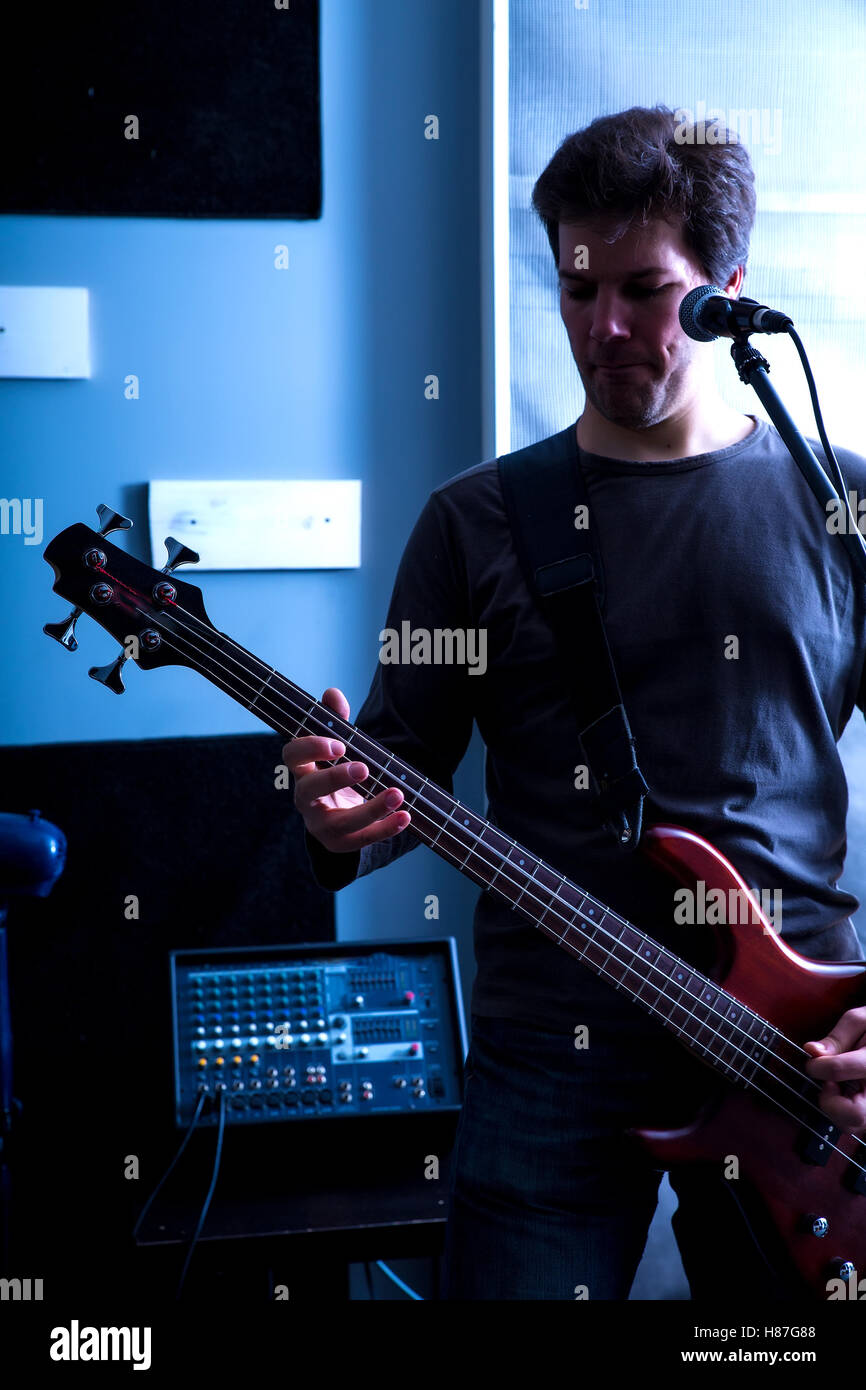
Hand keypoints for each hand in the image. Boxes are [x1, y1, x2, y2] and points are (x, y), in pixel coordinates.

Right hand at [281, 686, 410, 852]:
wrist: (338, 812)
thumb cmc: (337, 771)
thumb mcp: (338, 746)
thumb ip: (336, 719)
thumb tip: (332, 693)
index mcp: (302, 770)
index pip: (291, 756)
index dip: (310, 749)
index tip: (338, 744)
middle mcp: (305, 798)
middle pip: (309, 790)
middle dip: (335, 778)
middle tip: (364, 768)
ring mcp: (320, 824)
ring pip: (340, 822)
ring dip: (371, 809)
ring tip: (397, 794)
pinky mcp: (339, 843)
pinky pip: (361, 840)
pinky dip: (385, 829)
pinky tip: (405, 816)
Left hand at [803, 1006, 865, 1133]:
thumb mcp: (862, 1020)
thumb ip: (838, 1037)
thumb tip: (812, 1050)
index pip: (837, 1070)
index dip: (816, 1065)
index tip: (813, 1062)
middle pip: (854, 1115)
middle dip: (830, 1101)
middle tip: (829, 1083)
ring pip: (855, 1125)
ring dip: (838, 1109)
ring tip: (839, 1087)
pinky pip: (858, 1124)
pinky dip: (846, 1114)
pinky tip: (848, 1094)